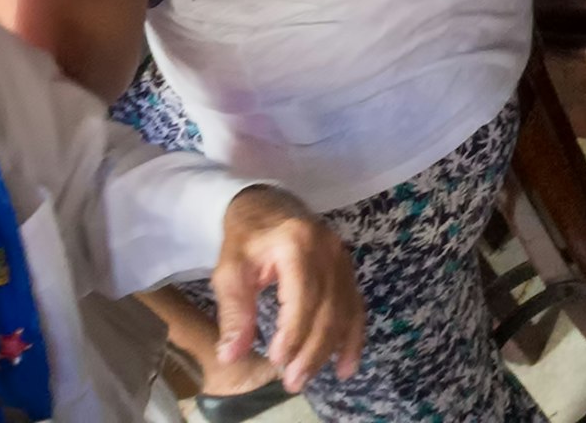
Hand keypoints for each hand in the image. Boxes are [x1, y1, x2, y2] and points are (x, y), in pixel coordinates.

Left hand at [210, 186, 362, 393]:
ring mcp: (342, 257)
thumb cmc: (244, 239)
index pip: (304, 294)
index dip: (295, 330)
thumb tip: (231, 356)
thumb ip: (235, 313)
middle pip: (329, 306)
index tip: (279, 361)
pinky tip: (346, 363)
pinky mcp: (346, 268)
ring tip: (314, 378)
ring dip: (332, 347)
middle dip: (314, 348)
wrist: (266, 205)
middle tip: (294, 382)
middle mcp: (328, 249)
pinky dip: (352, 336)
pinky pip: (355, 305)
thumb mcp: (229, 271)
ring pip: (345, 309)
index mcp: (297, 244)